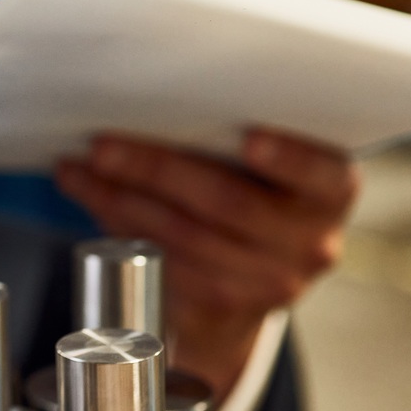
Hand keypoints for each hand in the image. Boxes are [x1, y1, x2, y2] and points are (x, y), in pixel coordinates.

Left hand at [53, 129, 357, 400]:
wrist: (249, 281)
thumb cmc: (248, 192)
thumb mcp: (262, 167)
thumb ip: (225, 137)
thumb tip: (141, 102)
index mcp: (331, 190)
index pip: (320, 173)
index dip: (289, 157)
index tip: (251, 140)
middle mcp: (312, 240)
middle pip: (228, 202)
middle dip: (157, 170)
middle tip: (103, 147)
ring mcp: (272, 282)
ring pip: (186, 238)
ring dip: (122, 201)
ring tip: (80, 171)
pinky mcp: (226, 307)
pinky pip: (166, 268)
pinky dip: (121, 230)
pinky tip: (94, 201)